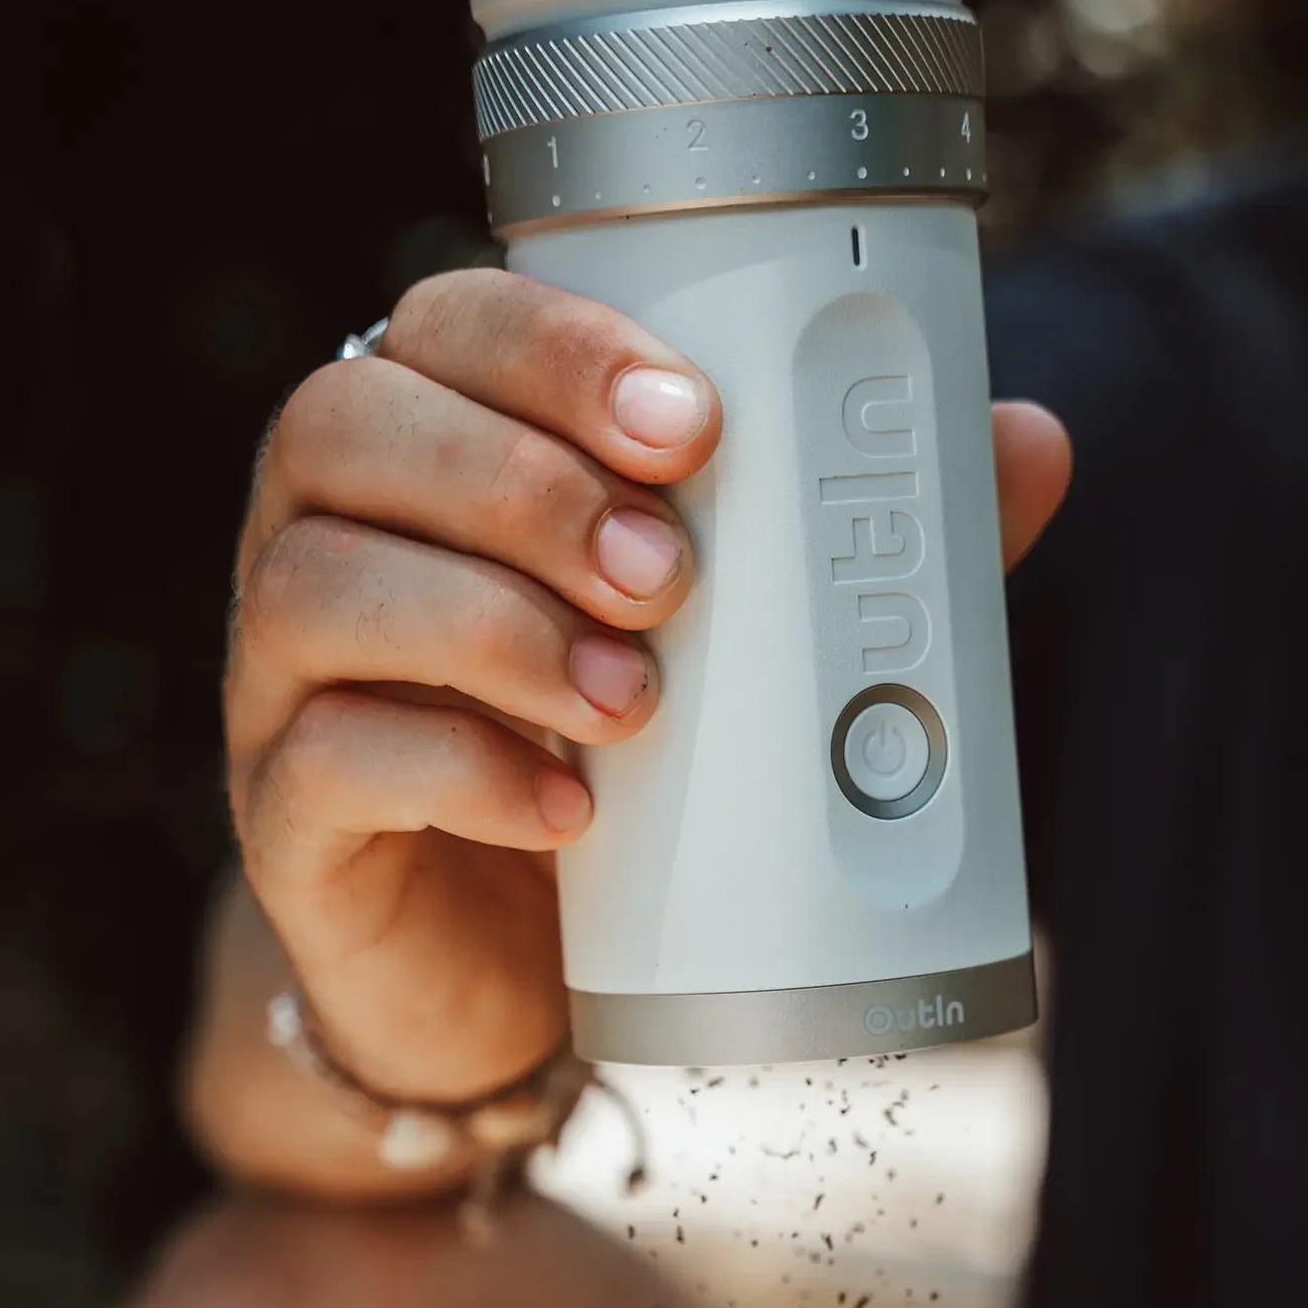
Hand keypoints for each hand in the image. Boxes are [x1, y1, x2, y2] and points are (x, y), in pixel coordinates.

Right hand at [227, 268, 1070, 1103]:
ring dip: (487, 625)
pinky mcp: (285, 818)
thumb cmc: (618, 774)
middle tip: (668, 574)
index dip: (547, 348)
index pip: (439, 331)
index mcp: (431, 458)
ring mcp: (281, 682)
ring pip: (312, 586)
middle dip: (518, 485)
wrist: (510, 976)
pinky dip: (455, 769)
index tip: (688, 423)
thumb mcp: (736, 654)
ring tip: (633, 701)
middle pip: (341, 427)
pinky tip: (565, 810)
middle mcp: (330, 541)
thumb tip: (1026, 445)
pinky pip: (321, 760)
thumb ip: (853, 545)